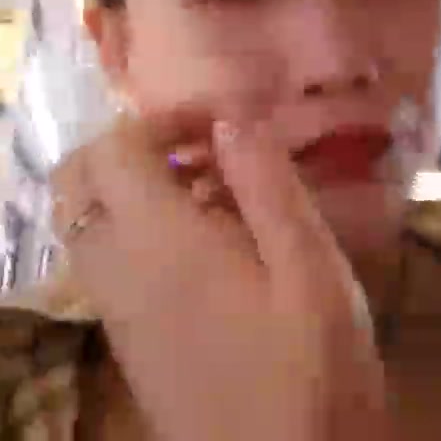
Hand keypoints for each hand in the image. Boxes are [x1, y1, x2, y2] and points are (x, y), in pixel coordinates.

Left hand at [51, 107, 389, 440]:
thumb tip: (230, 117)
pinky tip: (209, 250)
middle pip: (81, 179)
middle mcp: (118, 269)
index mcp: (159, 241)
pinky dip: (136, 230)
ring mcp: (117, 309)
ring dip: (135, 188)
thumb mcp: (311, 269)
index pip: (114, 147)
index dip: (161, 118)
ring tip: (216, 197)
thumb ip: (268, 185)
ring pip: (88, 220)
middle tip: (205, 153)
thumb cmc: (310, 372)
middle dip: (133, 147)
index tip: (221, 125)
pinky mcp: (128, 340)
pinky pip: (106, 260)